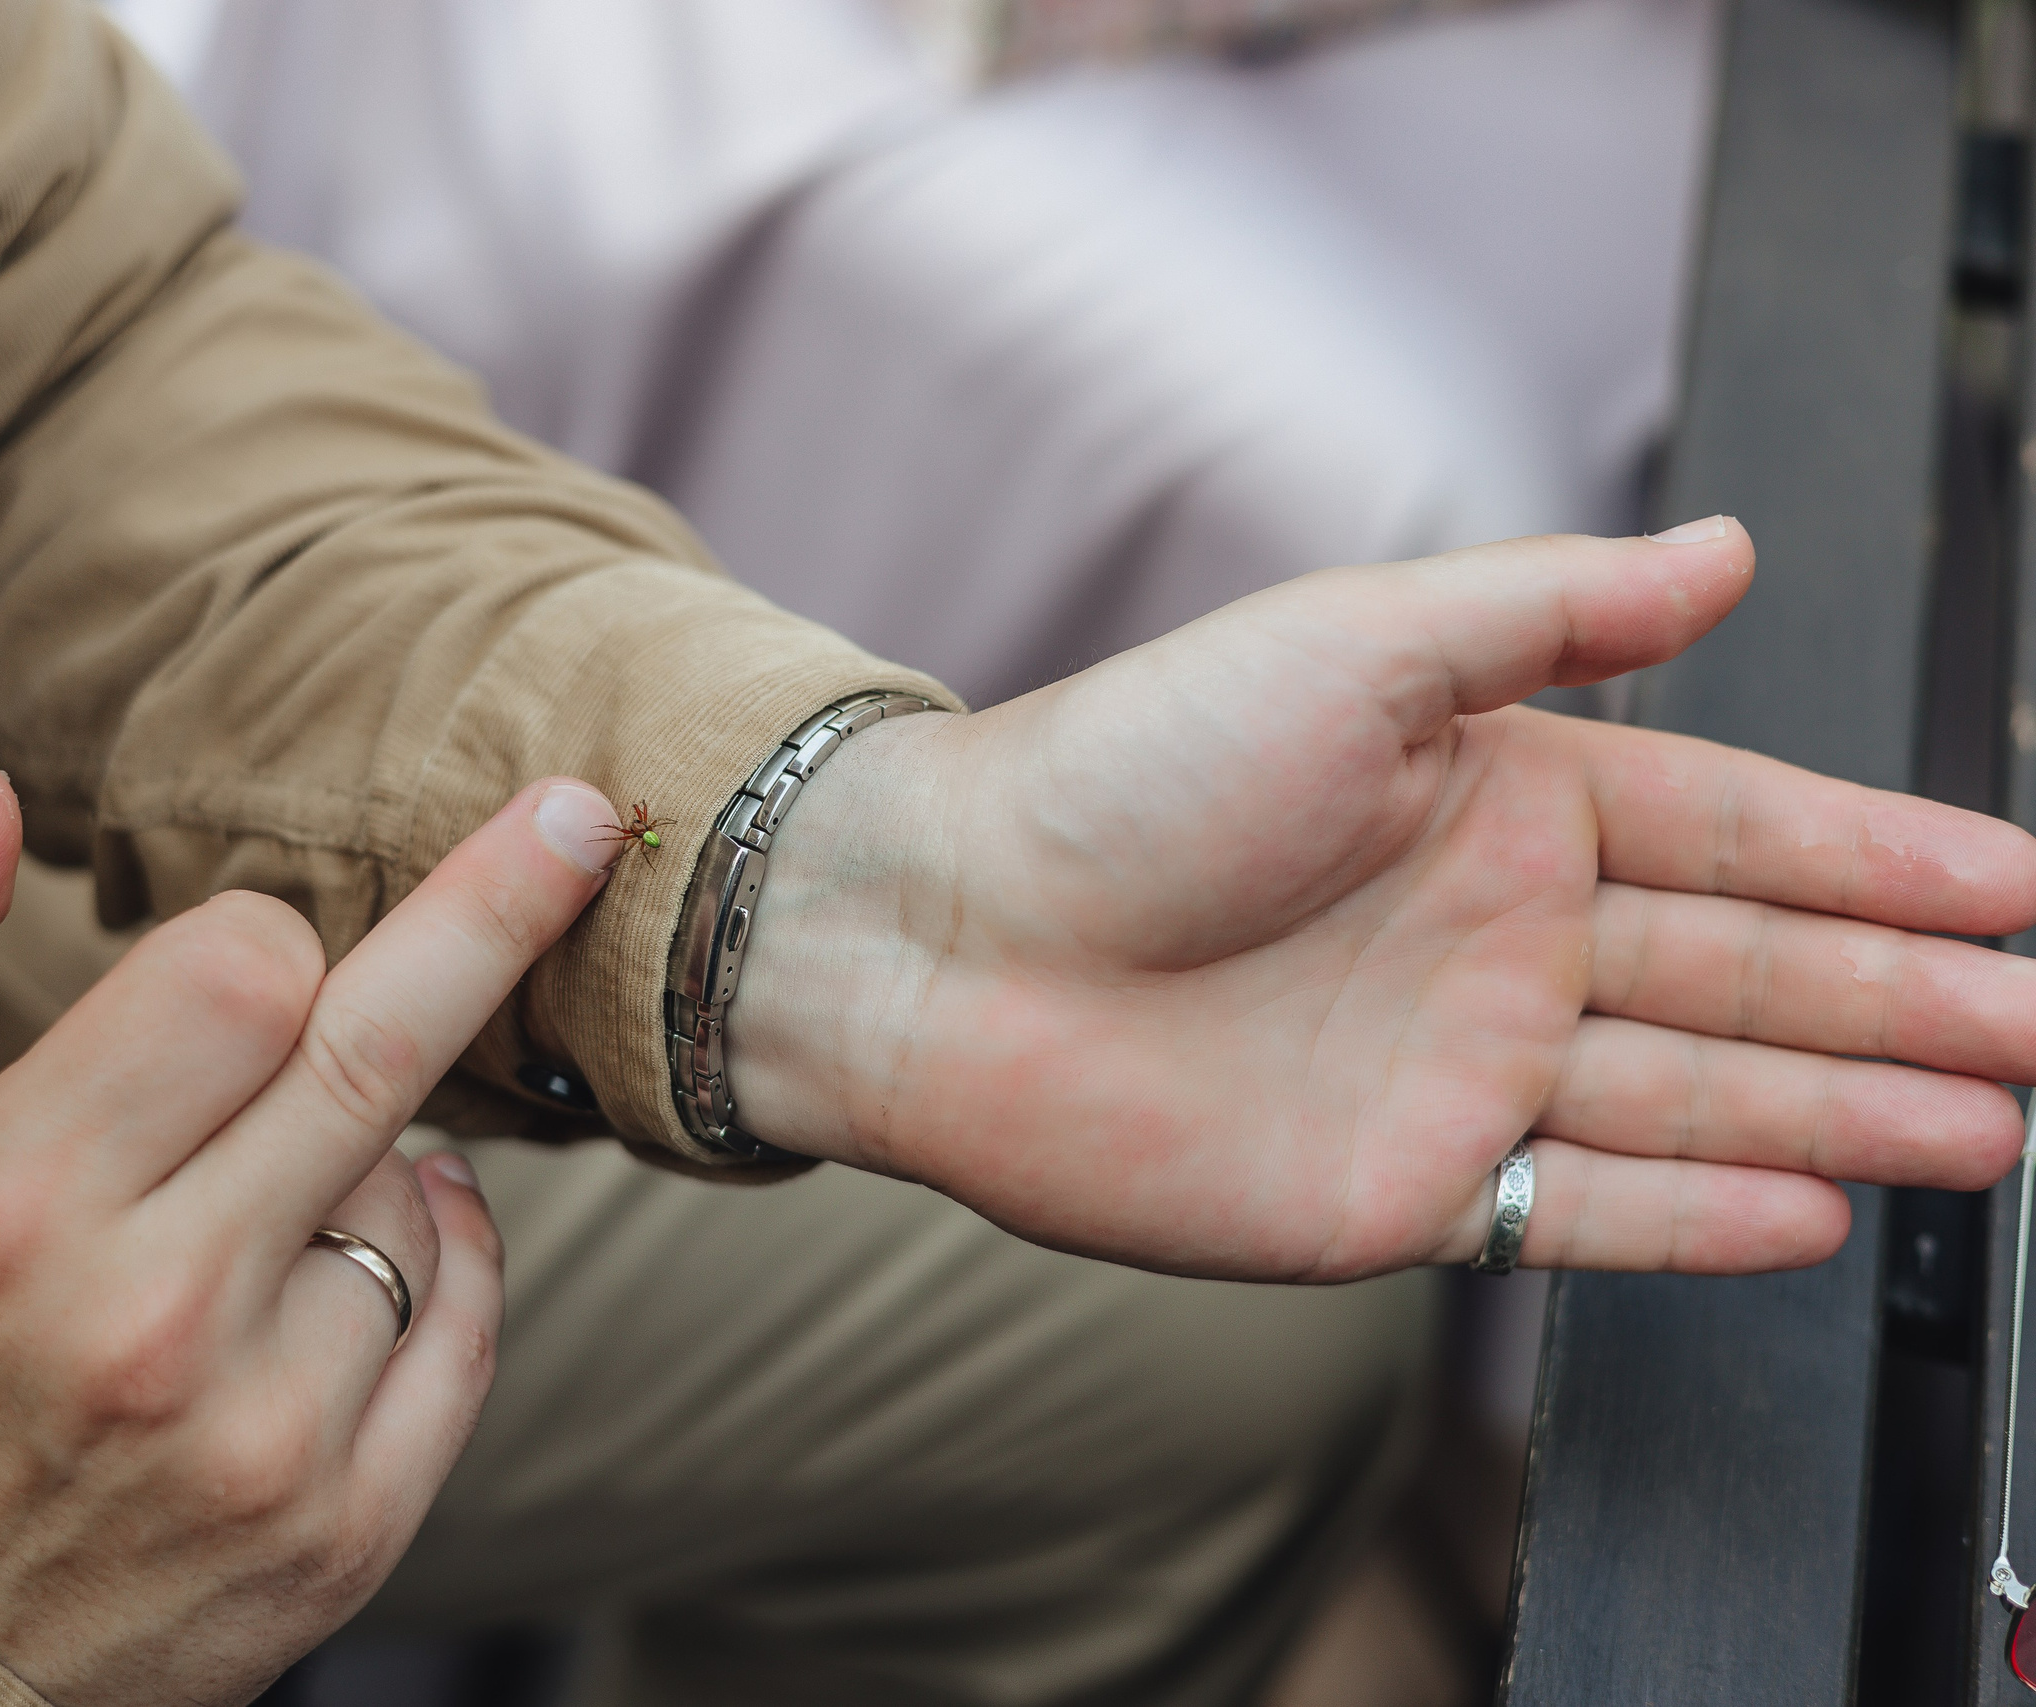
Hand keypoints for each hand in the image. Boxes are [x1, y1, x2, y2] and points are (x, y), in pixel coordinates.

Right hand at [0, 762, 624, 1706]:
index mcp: (10, 1207)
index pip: (245, 976)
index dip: (260, 942)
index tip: (246, 962)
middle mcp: (153, 1323)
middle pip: (377, 1051)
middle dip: (495, 908)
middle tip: (573, 817)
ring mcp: (267, 1439)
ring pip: (419, 1194)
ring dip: (373, 1154)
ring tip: (258, 1204)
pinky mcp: (345, 1529)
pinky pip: (467, 1326)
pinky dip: (449, 1251)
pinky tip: (377, 1238)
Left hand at [728, 523, 2035, 1279]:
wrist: (951, 938)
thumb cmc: (1122, 772)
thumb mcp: (1352, 645)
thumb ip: (1550, 609)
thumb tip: (1726, 548)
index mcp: (1496, 796)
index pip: (1741, 827)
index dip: (1887, 858)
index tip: (2020, 887)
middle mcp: (1493, 934)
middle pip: (1751, 972)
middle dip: (1910, 1000)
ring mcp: (1454, 1067)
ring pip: (1697, 1095)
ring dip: (1848, 1111)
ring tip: (1990, 1128)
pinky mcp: (1399, 1189)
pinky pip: (1582, 1210)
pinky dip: (1699, 1219)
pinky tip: (1813, 1212)